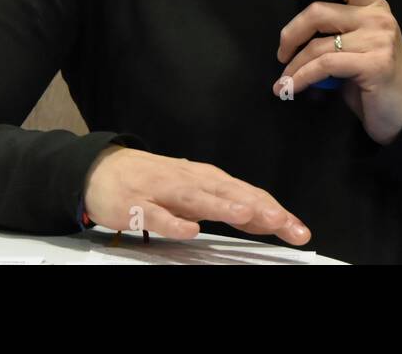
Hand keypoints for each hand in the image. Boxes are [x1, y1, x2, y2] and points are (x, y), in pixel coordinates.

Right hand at [81, 145, 310, 245]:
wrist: (102, 170)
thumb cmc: (155, 181)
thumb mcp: (196, 190)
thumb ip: (227, 205)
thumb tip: (264, 217)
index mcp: (208, 179)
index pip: (248, 193)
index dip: (275, 211)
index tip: (299, 230)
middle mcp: (191, 181)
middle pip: (230, 193)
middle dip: (259, 208)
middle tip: (284, 222)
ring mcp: (164, 191)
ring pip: (197, 198)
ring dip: (222, 206)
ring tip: (247, 215)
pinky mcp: (137, 204)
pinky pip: (157, 215)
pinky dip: (173, 222)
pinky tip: (189, 230)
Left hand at [274, 0, 401, 144]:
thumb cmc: (374, 79)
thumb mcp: (358, 45)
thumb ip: (336, 29)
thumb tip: (295, 32)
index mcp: (374, 5)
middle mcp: (378, 17)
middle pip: (319, 11)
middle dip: (291, 34)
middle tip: (282, 54)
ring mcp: (379, 39)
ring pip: (317, 44)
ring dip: (293, 65)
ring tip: (284, 80)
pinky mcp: (374, 63)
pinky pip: (324, 65)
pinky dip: (302, 77)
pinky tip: (292, 87)